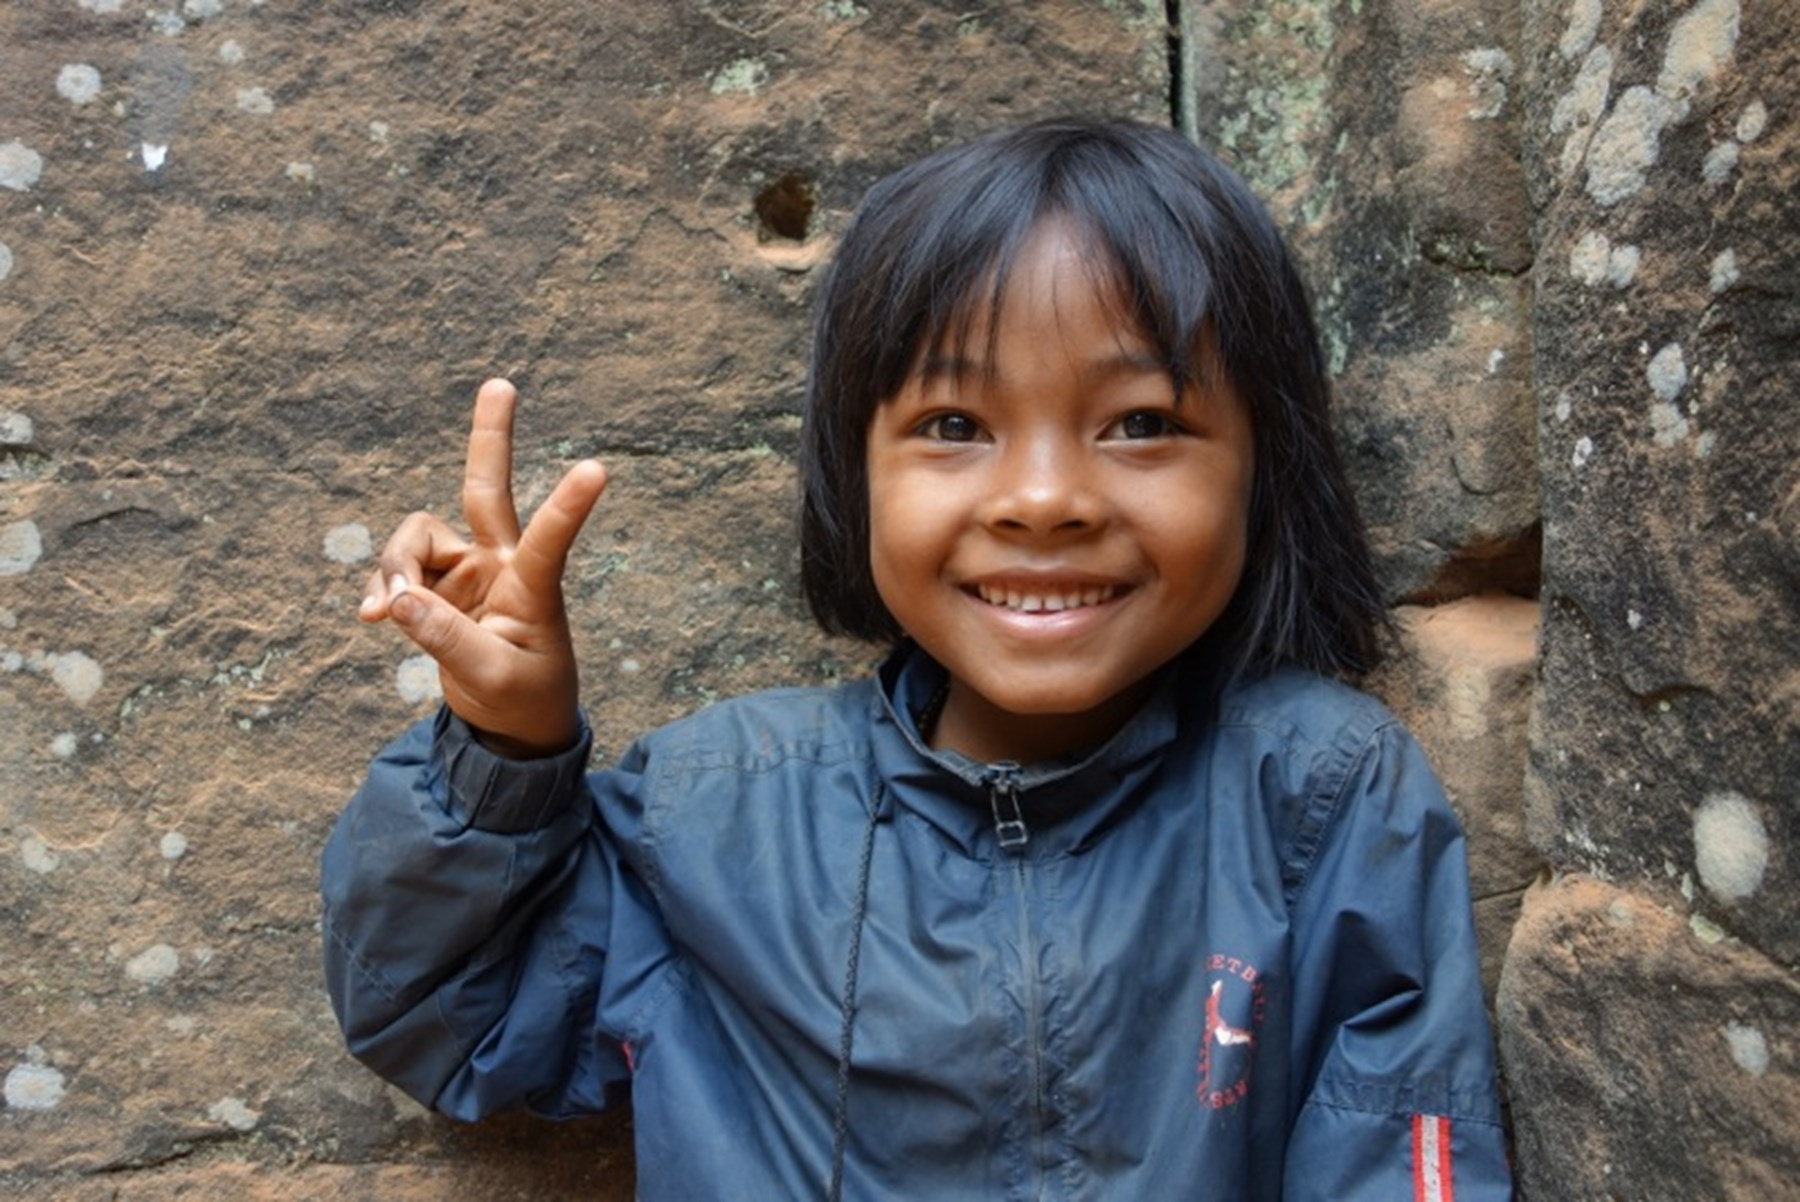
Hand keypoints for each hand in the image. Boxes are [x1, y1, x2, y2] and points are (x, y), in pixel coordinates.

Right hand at [360, 378, 606, 756]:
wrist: (510, 724)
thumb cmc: (521, 700)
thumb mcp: (489, 679)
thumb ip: (444, 640)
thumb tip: (395, 600)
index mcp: (534, 588)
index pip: (550, 541)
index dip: (569, 506)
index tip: (598, 468)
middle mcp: (501, 565)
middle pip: (487, 490)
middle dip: (490, 439)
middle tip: (501, 383)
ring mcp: (468, 570)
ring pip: (416, 539)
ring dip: (393, 567)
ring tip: (380, 615)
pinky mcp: (438, 585)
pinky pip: (398, 571)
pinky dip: (383, 589)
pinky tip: (374, 618)